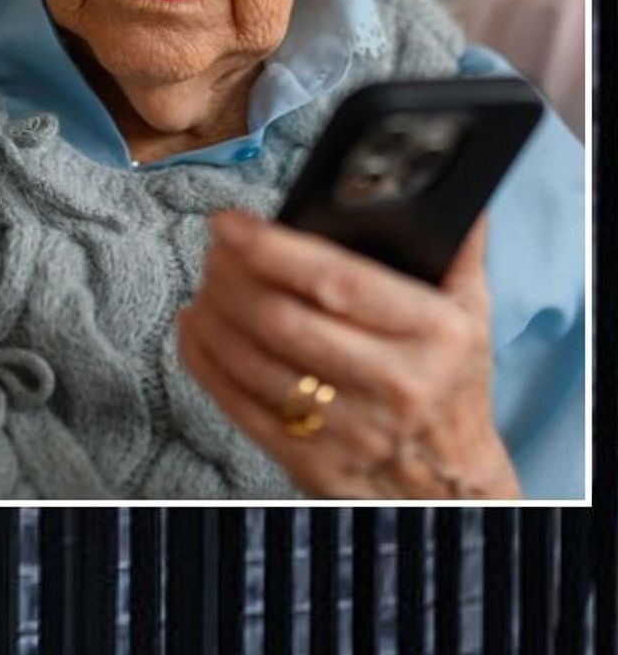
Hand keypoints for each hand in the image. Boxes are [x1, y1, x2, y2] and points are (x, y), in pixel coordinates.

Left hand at [177, 211, 516, 497]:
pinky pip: (236, 403)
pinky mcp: (310, 462)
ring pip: (251, 360)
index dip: (272, 248)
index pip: (339, 282)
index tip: (228, 222)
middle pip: (281, 319)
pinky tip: (194, 326)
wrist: (452, 482)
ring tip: (206, 283)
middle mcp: (395, 383)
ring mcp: (350, 429)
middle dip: (230, 276)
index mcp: (434, 334)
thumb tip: (438, 182)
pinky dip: (202, 357)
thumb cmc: (452, 379)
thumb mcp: (471, 311)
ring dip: (212, 313)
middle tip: (214, 252)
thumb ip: (454, 246)